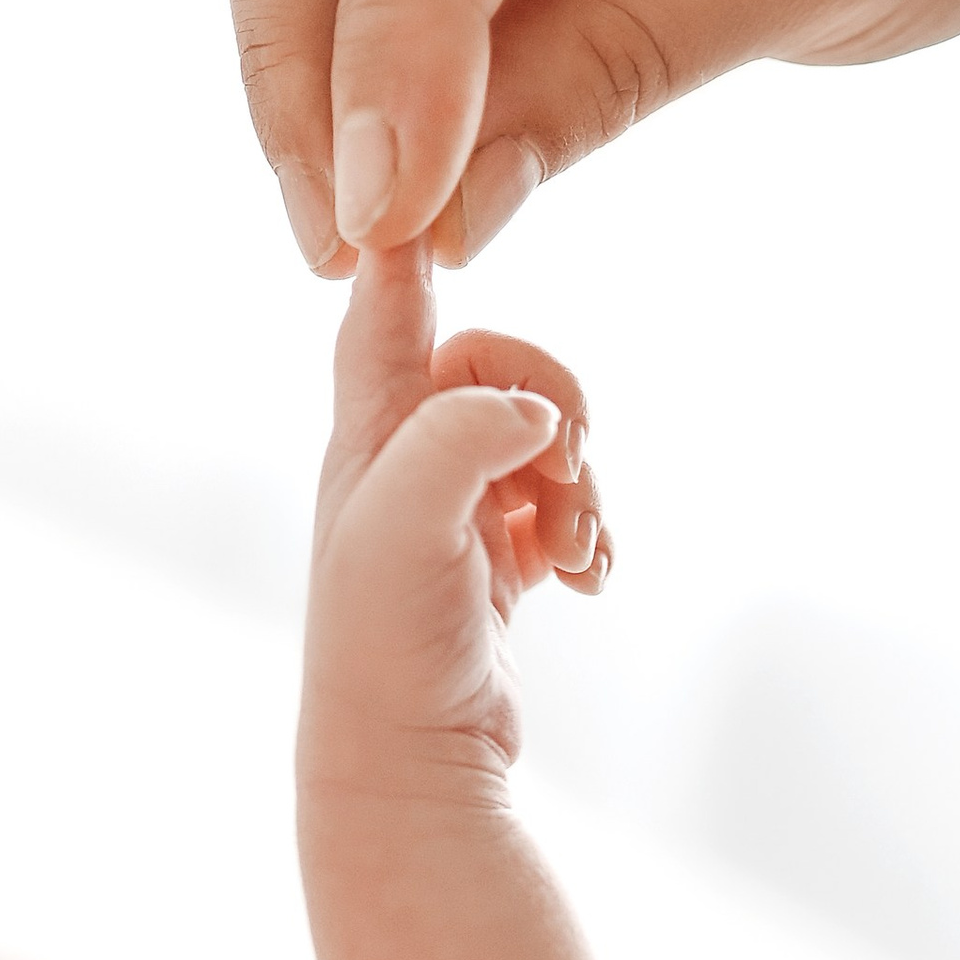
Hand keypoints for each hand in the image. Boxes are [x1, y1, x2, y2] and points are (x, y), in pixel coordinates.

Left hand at [301, 244, 608, 791]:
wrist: (405, 767)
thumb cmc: (384, 647)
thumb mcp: (406, 527)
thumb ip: (458, 441)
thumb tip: (529, 409)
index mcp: (368, 431)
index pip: (389, 303)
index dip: (415, 245)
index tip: (448, 193)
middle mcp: (404, 460)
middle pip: (501, 367)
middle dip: (556, 406)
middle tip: (568, 467)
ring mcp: (454, 511)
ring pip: (544, 439)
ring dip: (582, 482)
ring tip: (578, 548)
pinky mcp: (496, 562)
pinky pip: (563, 507)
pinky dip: (590, 529)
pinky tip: (591, 576)